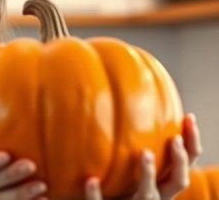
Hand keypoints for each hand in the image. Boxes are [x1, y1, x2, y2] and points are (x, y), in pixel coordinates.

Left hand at [84, 112, 202, 199]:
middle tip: (174, 140)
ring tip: (144, 153)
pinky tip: (90, 180)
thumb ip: (128, 138)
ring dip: (148, 174)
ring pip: (148, 195)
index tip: (188, 117)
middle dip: (179, 161)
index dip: (192, 143)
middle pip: (178, 181)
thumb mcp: (125, 163)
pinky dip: (97, 194)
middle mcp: (154, 195)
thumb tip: (120, 94)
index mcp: (161, 183)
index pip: (186, 163)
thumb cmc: (112, 184)